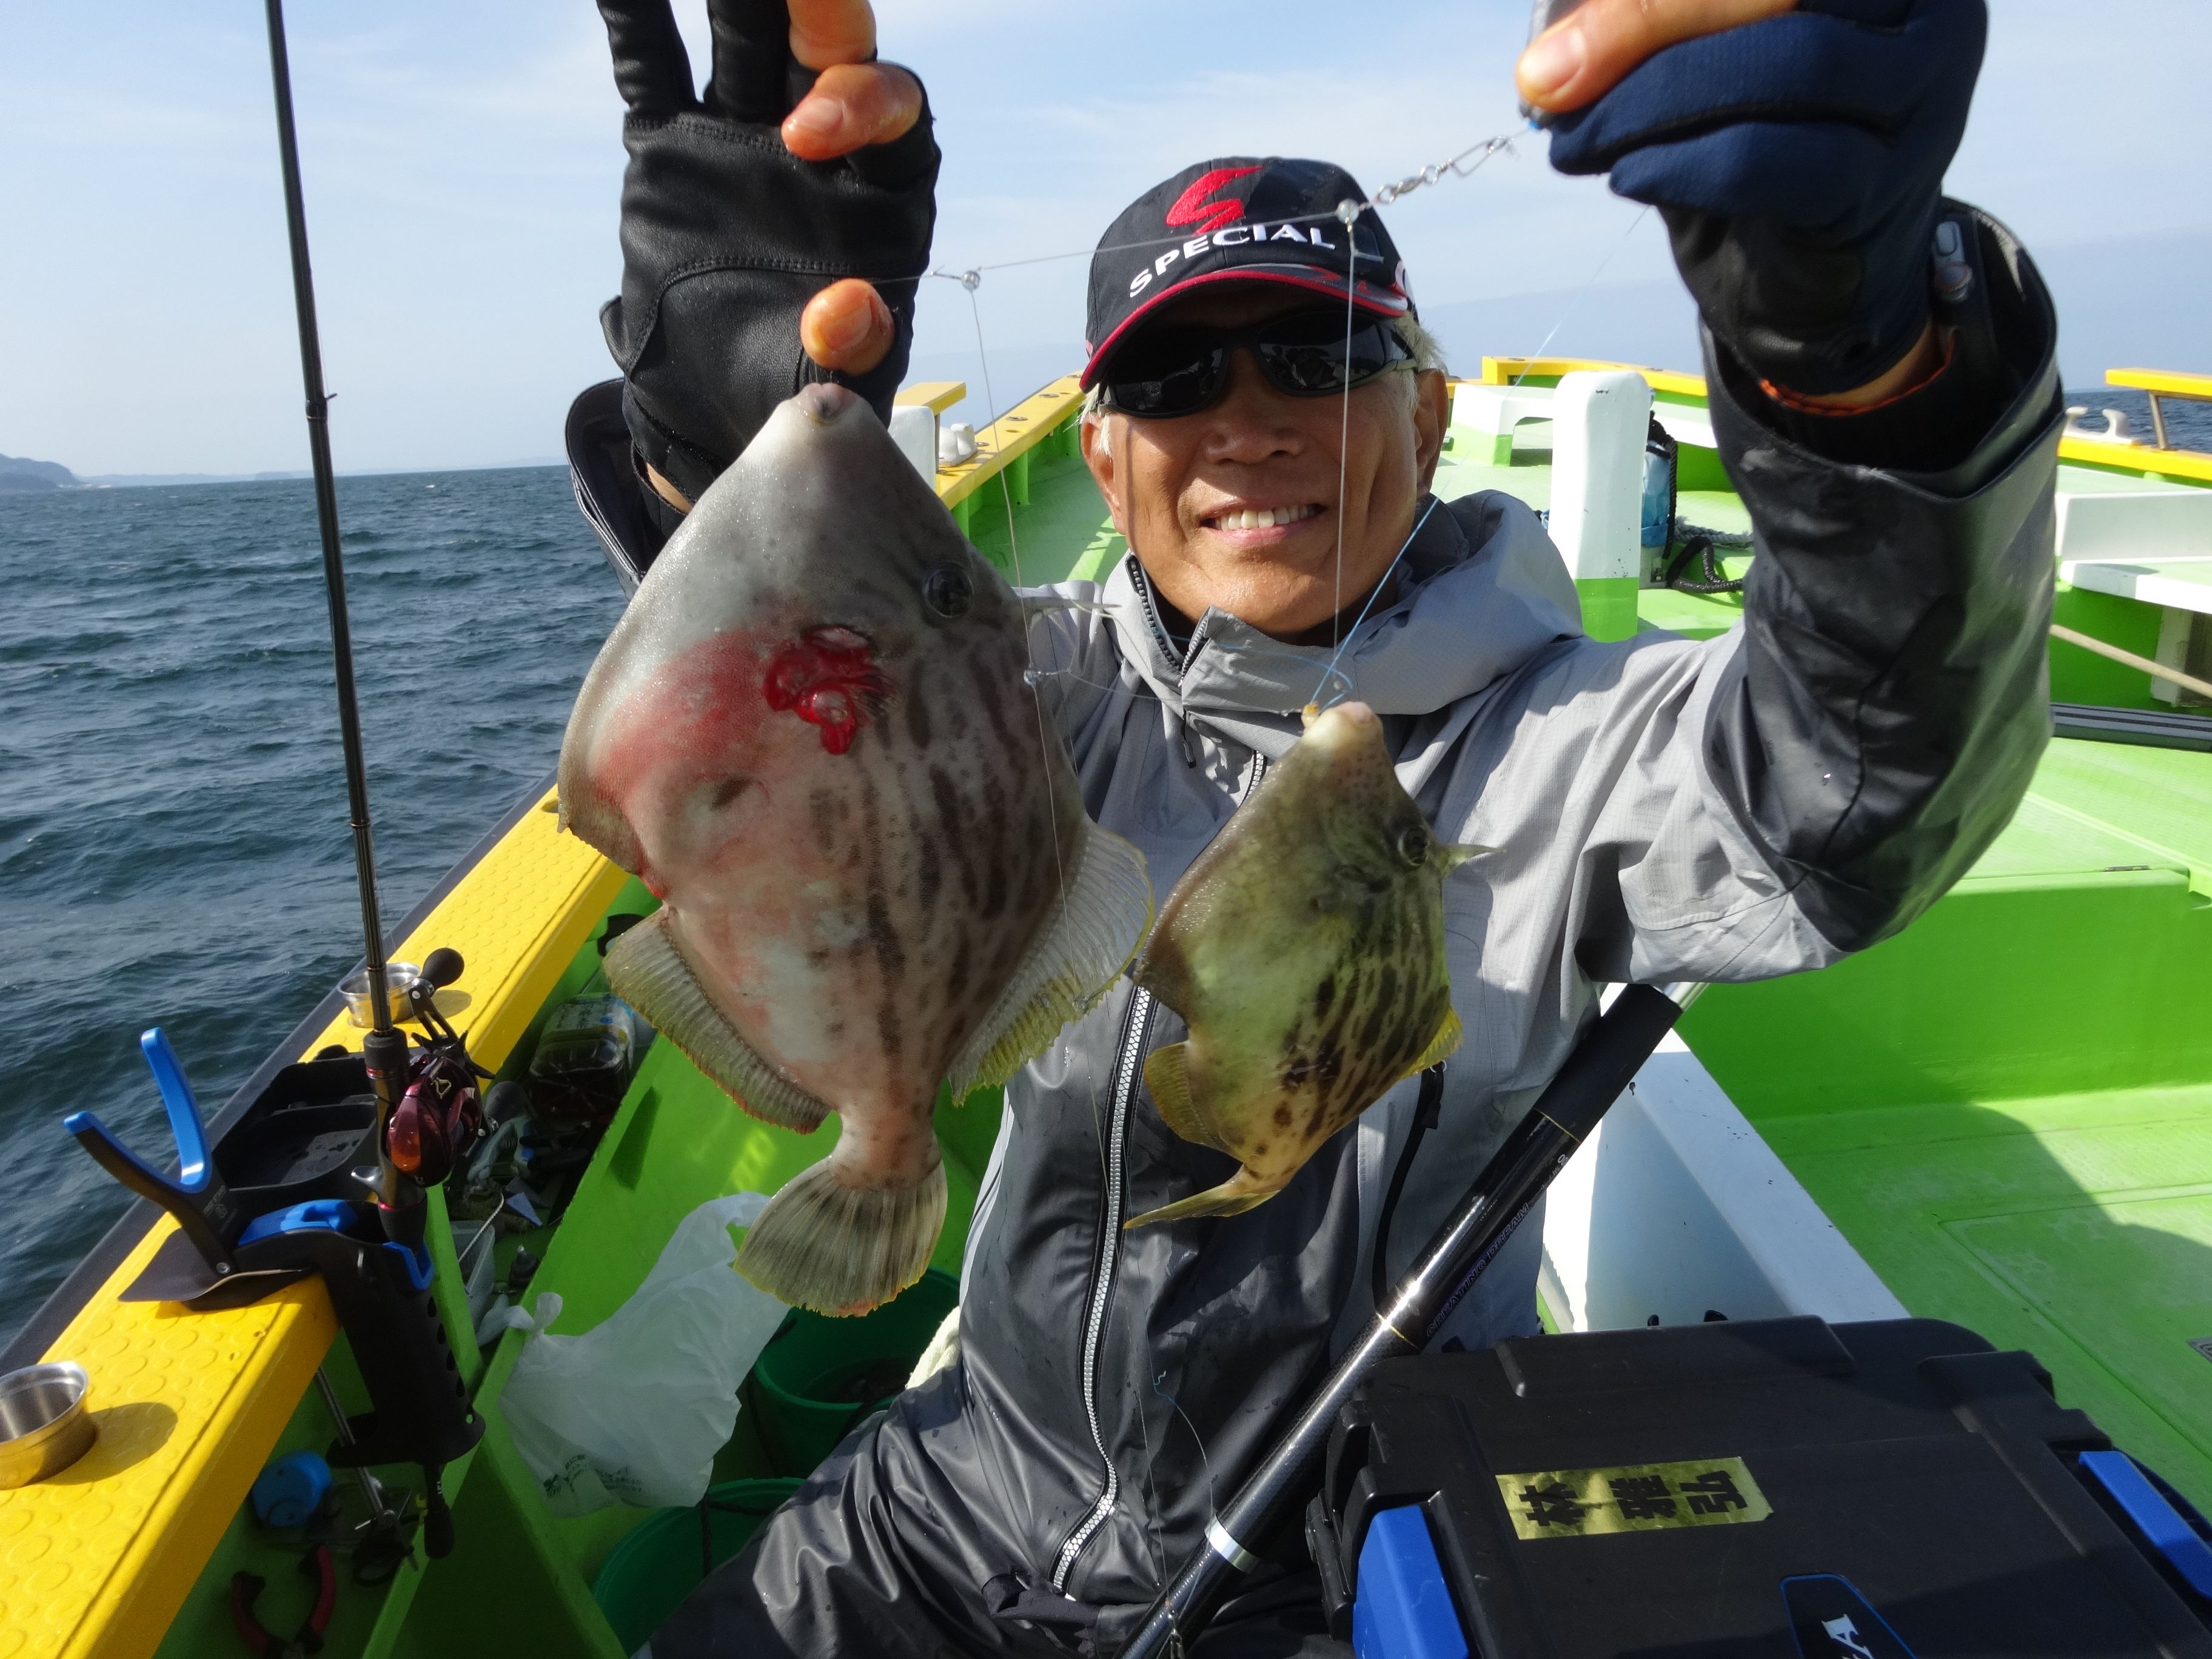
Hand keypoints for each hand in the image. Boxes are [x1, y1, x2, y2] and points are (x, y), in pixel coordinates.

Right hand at [598, 0, 938, 503]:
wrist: (712, 402)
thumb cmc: (792, 386)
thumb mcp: (825, 385)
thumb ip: (845, 351)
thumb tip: (850, 308)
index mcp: (883, 198)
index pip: (894, 123)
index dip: (860, 106)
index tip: (804, 131)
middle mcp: (823, 149)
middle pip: (832, 55)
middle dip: (817, 11)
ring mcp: (745, 135)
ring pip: (746, 38)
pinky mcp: (673, 144)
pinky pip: (651, 63)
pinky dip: (632, 12)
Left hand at [1523, 0, 1984, 400]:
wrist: (1819, 274)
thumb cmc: (1760, 134)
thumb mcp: (1706, 55)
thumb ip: (1650, 25)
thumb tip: (1552, 45)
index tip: (1558, 35)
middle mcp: (1928, 6)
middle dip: (1642, 25)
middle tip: (1547, 81)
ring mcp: (1925, 91)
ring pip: (1786, 63)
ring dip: (1652, 101)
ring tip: (1579, 139)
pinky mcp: (1890, 183)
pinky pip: (1771, 158)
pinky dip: (1682, 164)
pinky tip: (1629, 175)